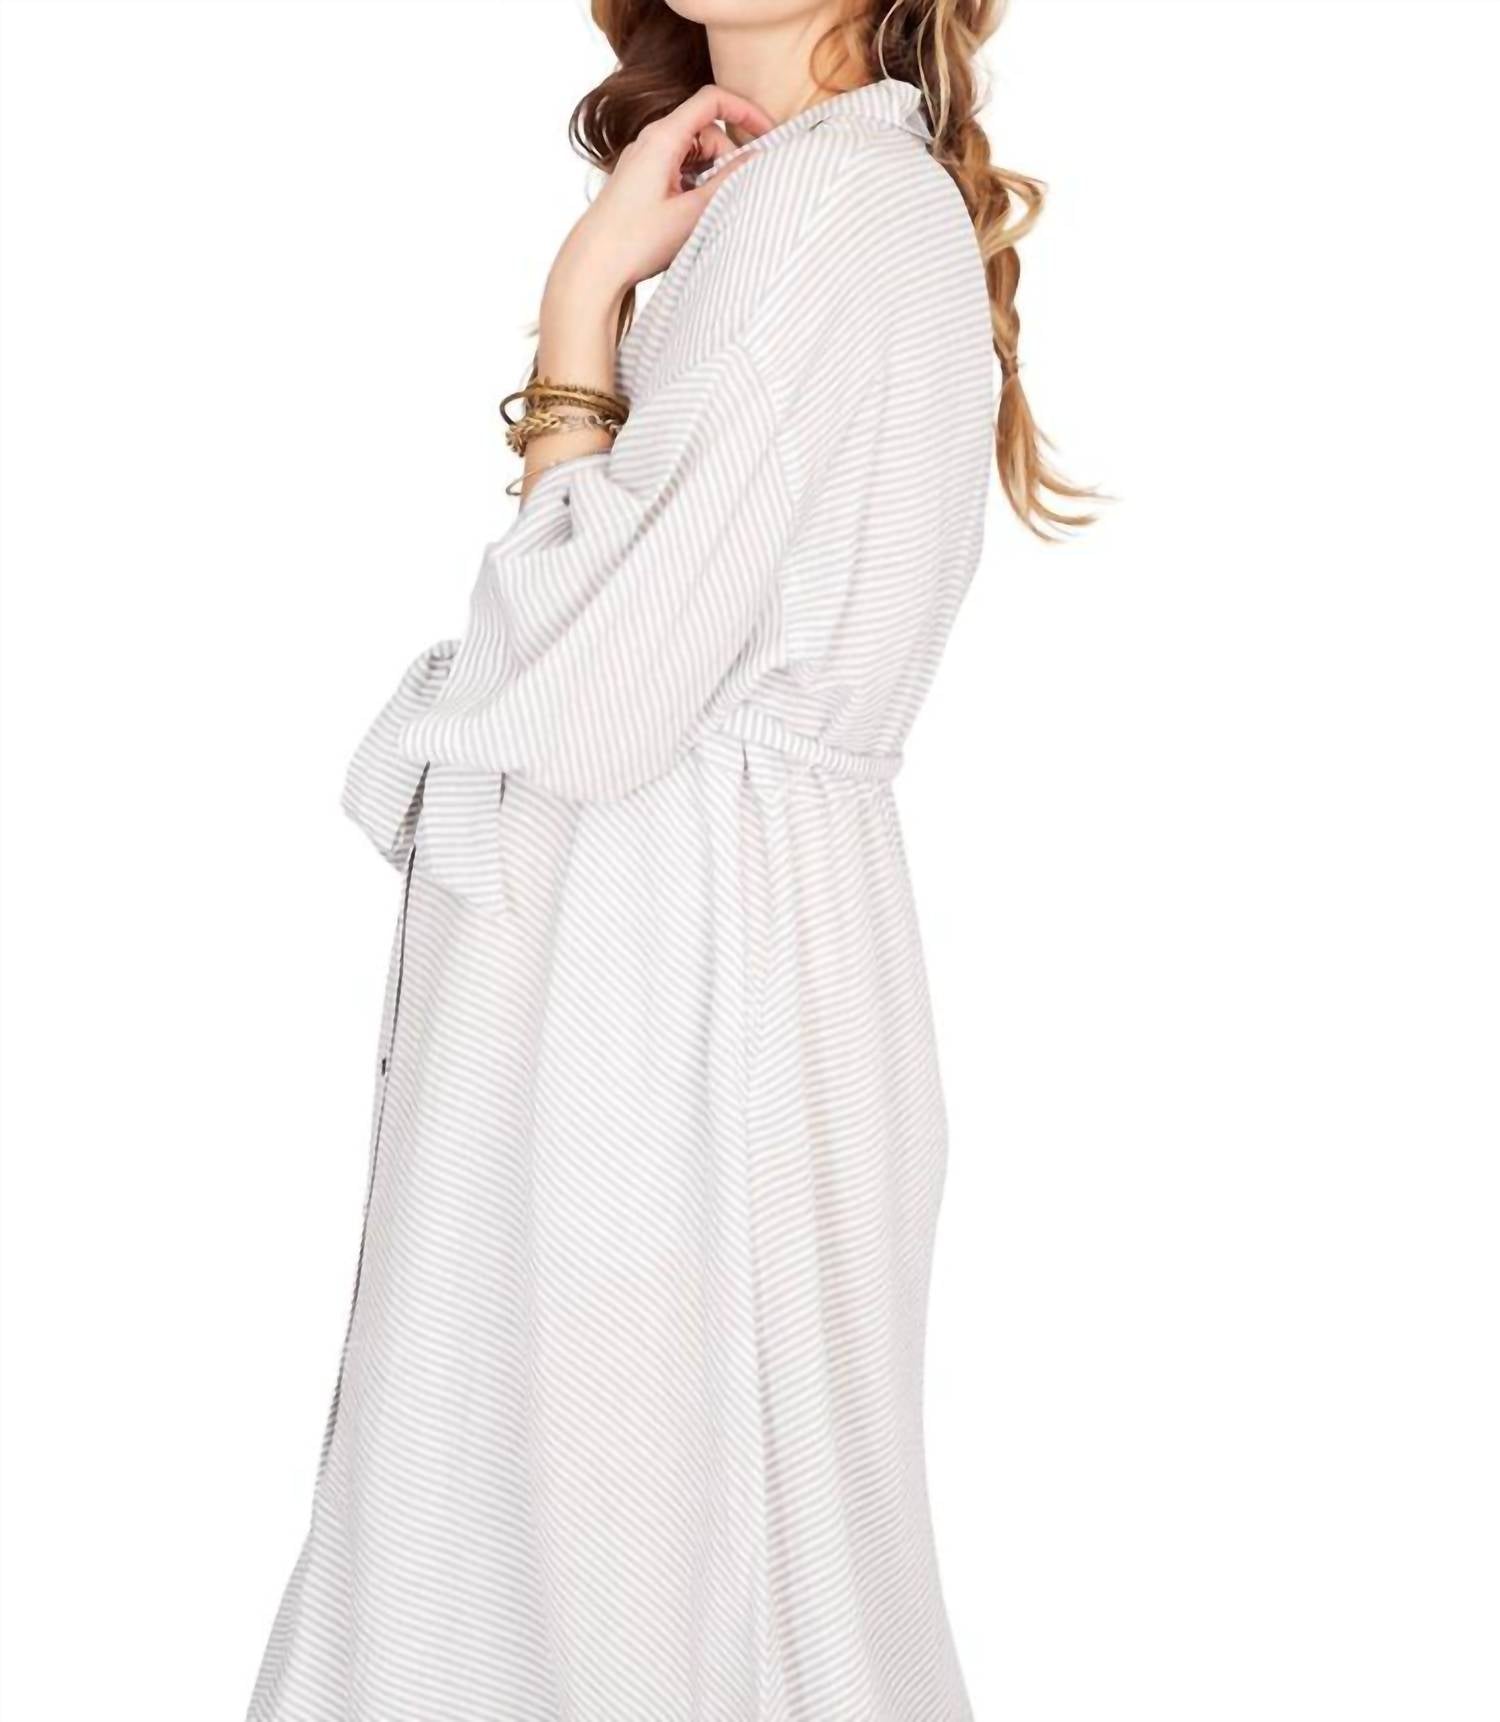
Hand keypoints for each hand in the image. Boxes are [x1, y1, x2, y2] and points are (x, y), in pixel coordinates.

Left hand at [544, 84, 775, 315]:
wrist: (592, 267)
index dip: (745, 112)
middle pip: (706, 131)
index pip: (713, 101)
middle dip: (728, 157)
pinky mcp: (641, 180)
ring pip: (694, 153)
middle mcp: (651, 141)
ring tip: (707, 213)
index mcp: (662, 138)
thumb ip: (729, 182)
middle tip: (734, 195)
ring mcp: (644, 160)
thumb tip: (757, 159)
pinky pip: (678, 170)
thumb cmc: (635, 241)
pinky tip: (692, 216)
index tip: (768, 136)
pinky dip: (694, 185)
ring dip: (711, 176)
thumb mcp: (693, 213)